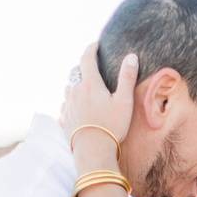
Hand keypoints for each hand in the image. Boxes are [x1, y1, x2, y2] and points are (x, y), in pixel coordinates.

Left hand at [61, 43, 137, 161]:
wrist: (93, 151)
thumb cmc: (112, 126)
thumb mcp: (124, 101)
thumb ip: (127, 77)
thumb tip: (131, 56)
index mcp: (90, 84)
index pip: (87, 59)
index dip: (91, 49)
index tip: (96, 44)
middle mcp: (75, 92)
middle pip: (76, 74)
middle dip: (84, 69)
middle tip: (93, 70)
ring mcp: (67, 106)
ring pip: (69, 89)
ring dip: (76, 86)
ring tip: (85, 90)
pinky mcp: (64, 120)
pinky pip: (66, 107)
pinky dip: (71, 103)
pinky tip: (77, 109)